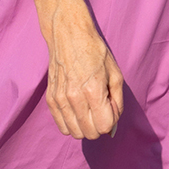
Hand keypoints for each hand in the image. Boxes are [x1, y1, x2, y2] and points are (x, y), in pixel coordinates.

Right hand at [46, 5, 123, 139]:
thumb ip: (117, 103)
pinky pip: (62, 126)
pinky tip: (78, 110)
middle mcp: (74, 98)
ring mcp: (60, 99)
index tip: (110, 107)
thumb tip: (113, 129)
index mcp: (93, 90)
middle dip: (100, 126)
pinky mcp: (50, 99)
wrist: (69, 36)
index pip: (104, 126)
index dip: (112, 120)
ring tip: (89, 109)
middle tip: (101, 110)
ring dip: (86, 127)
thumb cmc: (96, 53)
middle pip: (90, 133)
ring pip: (75, 133)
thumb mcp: (116, 74)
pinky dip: (72, 124)